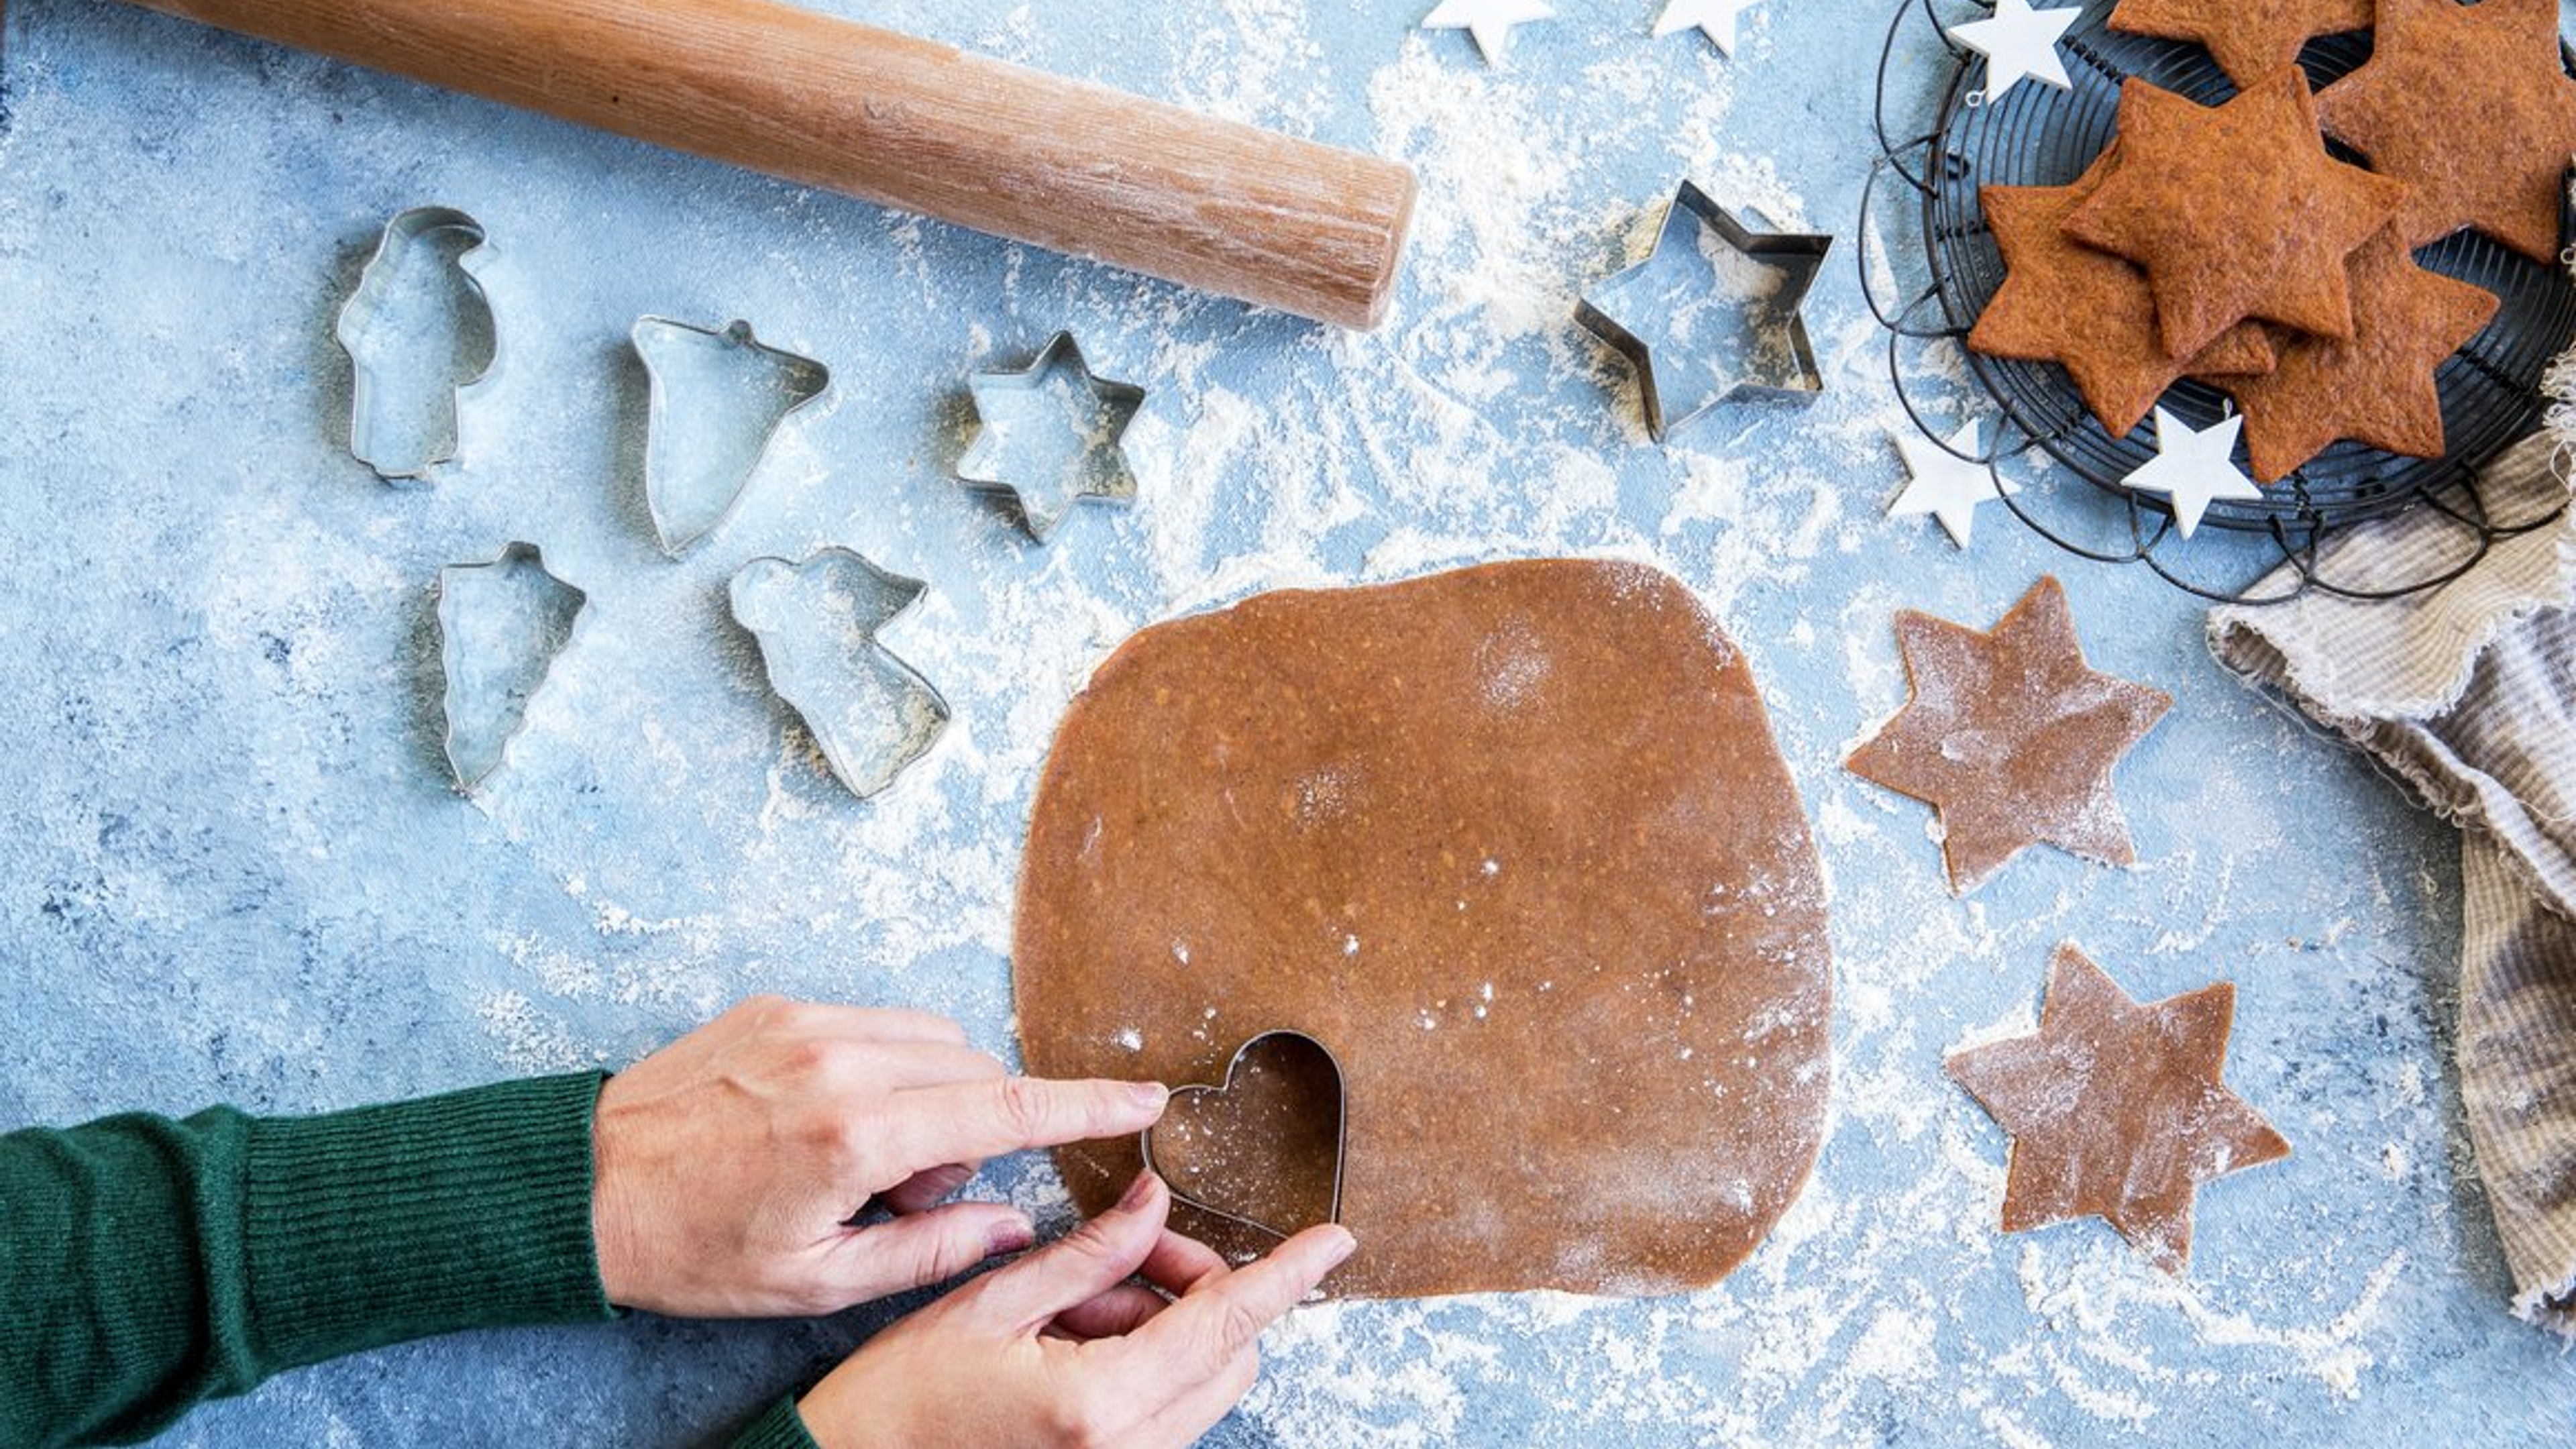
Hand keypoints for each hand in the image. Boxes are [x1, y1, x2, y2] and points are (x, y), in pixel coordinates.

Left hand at [589, 994, 1168, 1316]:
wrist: (579, 1186)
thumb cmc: (690, 1249)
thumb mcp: (815, 1282)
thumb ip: (930, 1251)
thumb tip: (1009, 1223)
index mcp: (854, 1135)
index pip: (1005, 1109)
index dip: (1088, 1105)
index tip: (1145, 1099)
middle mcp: (839, 1061)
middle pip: (974, 1072)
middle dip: (975, 1128)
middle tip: (914, 1191)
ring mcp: (806, 1022)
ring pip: (932, 1040)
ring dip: (934, 1095)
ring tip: (866, 1160)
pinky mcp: (778, 1005)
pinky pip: (876, 1022)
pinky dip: (885, 1066)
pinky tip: (831, 1121)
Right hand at [797, 1174, 1354, 1448]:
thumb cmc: (898, 1401)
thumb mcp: (991, 1304)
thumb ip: (1088, 1254)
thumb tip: (1152, 1201)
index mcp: (1101, 1404)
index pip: (1228, 1323)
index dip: (1287, 1275)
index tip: (1334, 1240)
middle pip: (1230, 1353)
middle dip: (1200, 1287)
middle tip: (1129, 1251)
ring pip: (1201, 1380)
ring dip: (1164, 1324)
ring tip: (1072, 1303)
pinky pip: (1165, 1406)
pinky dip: (1141, 1358)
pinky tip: (1070, 1337)